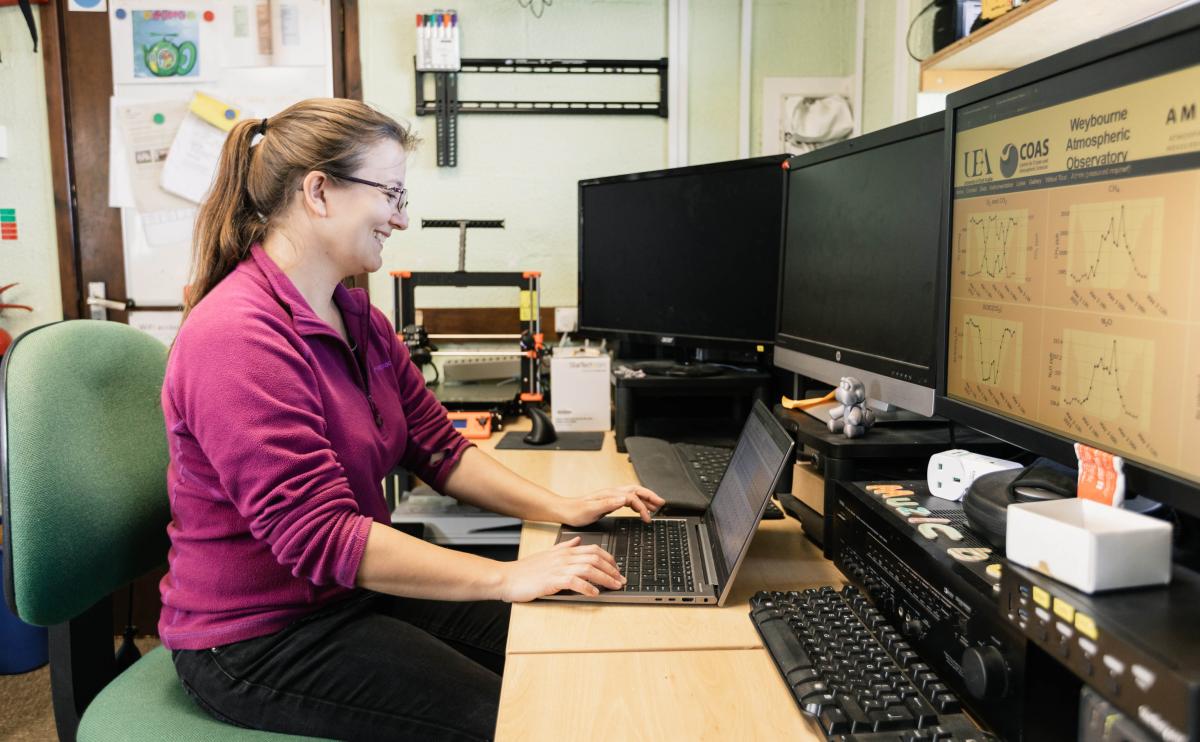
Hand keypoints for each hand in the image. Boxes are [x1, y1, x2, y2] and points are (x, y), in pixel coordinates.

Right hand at [498, 536, 624, 601]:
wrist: (508, 577)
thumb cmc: (527, 570)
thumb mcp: (548, 554)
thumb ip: (564, 547)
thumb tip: (577, 541)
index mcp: (564, 551)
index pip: (593, 549)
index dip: (609, 558)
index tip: (617, 568)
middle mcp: (564, 557)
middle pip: (595, 558)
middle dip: (612, 569)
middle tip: (621, 580)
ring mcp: (558, 568)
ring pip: (589, 569)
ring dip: (605, 578)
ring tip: (615, 586)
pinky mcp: (552, 580)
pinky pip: (575, 582)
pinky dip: (588, 588)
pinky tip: (595, 593)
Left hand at [559, 484, 665, 526]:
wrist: (565, 511)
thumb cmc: (576, 512)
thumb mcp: (591, 510)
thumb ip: (607, 504)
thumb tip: (623, 499)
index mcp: (610, 494)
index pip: (632, 497)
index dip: (643, 507)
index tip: (647, 518)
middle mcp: (612, 493)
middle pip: (636, 490)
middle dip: (650, 496)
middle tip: (661, 504)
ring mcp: (611, 496)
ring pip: (633, 494)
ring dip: (645, 498)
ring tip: (656, 505)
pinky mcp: (609, 501)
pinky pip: (627, 499)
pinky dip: (637, 502)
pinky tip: (639, 508)